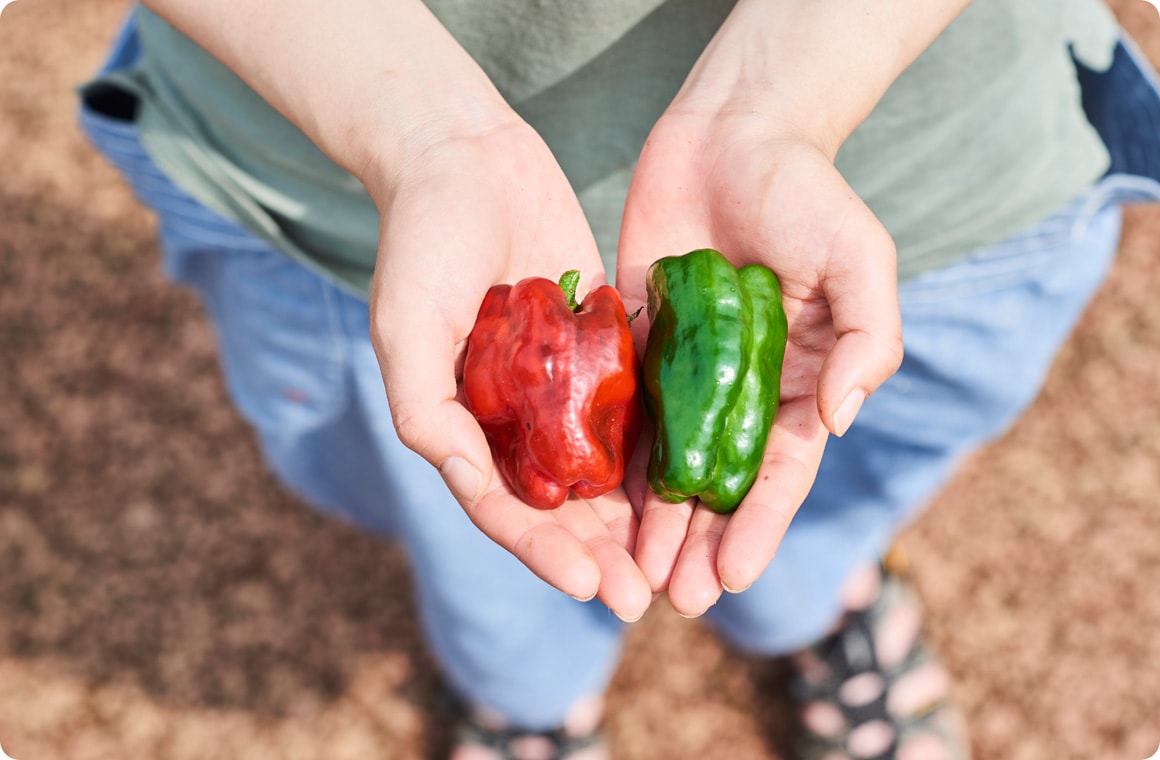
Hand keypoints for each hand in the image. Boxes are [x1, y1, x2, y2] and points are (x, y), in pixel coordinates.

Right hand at [368, 117, 652, 621]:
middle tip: (639, 597)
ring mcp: (556, 383)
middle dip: (595, 552)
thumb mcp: (405, 327)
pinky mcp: (597, 345)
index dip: (541, 550)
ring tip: (668, 560)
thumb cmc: (420, 242)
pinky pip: (628, 405)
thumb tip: (466, 480)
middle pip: (557, 502)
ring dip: (630, 518)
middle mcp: (510, 415)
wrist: (463, 156)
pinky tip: (689, 478)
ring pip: (599, 466)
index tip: (586, 584)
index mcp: (461, 424)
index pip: (502, 506)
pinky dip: (651, 446)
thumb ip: (425, 409)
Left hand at [616, 111, 903, 616]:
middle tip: (674, 598)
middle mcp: (739, 388)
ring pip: (666, 461)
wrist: (732, 130)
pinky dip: (610, 459)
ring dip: (652, 522)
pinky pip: (619, 409)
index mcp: (798, 380)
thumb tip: (839, 420)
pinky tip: (593, 504)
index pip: (779, 472)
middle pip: (718, 482)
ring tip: (633, 577)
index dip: (757, 527)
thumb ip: (865, 339)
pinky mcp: (636, 342)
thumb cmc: (806, 192)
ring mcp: (685, 369)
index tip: (731, 577)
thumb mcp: (859, 259)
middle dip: (699, 543)